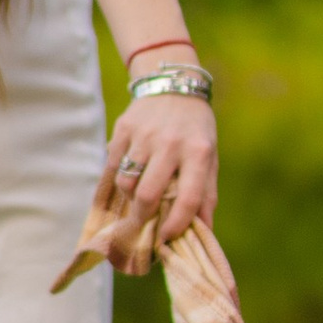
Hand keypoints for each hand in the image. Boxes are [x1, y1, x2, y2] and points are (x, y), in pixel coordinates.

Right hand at [85, 91, 217, 271]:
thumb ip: (206, 193)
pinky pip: (112, 166)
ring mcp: (144, 135)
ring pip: (127, 183)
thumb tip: (204, 231)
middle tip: (144, 223)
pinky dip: (117, 180)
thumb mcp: (209, 156)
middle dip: (144, 217)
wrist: (173, 84)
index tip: (167, 238)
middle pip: (149, 195)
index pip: (188, 198)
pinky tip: (126, 181)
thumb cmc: (195, 129)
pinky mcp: (123, 129)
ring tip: (137, 196)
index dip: (177, 225)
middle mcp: (170, 143)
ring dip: (130, 198)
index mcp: (198, 151)